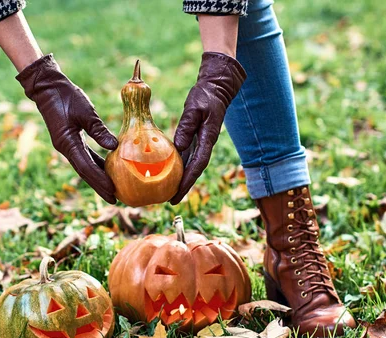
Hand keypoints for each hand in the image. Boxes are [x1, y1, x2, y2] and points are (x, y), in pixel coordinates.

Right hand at [17, 54, 117, 202]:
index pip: (86, 168)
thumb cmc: (67, 97)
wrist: (48, 87)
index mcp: (68, 143)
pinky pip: (85, 156)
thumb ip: (99, 131)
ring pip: (85, 166)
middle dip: (99, 186)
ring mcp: (67, 145)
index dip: (100, 181)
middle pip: (85, 172)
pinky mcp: (70, 140)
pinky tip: (107, 168)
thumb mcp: (86, 112)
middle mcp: (66, 148)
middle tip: (114, 199)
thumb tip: (114, 146)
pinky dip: (96, 164)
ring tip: (112, 188)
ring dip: (98, 177)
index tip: (113, 191)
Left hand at [170, 52, 245, 204]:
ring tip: (168, 193)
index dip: (187, 181)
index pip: (198, 165)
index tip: (178, 193)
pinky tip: (168, 174)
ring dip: (181, 180)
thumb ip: (186, 126)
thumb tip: (178, 147)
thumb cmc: (206, 96)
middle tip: (171, 202)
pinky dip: (178, 167)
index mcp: (207, 139)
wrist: (216, 88)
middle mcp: (205, 145)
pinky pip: (186, 157)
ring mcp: (200, 143)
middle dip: (184, 187)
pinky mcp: (195, 139)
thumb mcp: (195, 108)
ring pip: (190, 166)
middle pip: (194, 171)